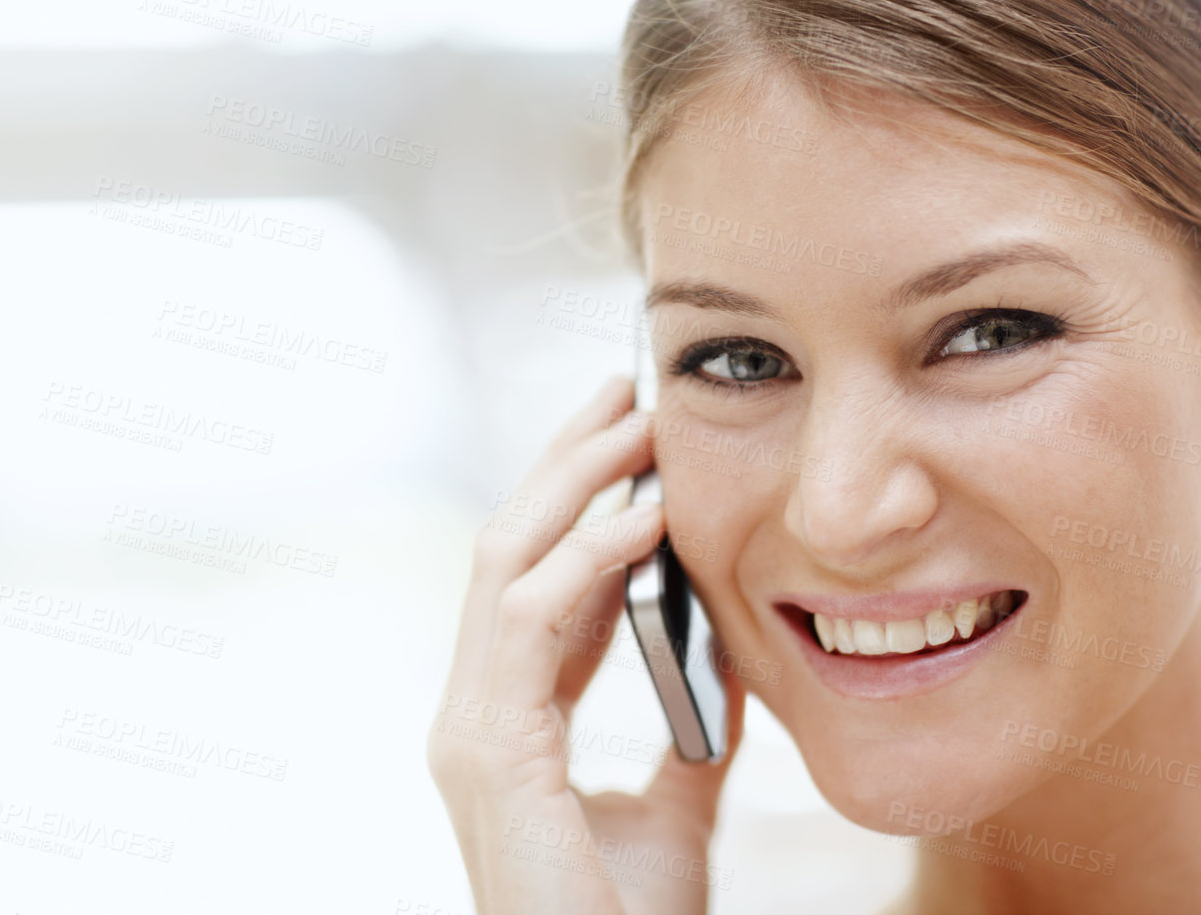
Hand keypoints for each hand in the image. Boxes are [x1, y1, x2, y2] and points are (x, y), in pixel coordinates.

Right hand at [427, 375, 745, 913]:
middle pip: (507, 546)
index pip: (533, 578)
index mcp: (509, 720)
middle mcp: (474, 710)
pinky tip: (645, 512)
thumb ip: (689, 738)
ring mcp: (470, 727)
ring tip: (637, 422)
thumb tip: (730, 671)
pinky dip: (584, 553)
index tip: (632, 440)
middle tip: (625, 391)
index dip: (578, 503)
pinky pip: (529, 616)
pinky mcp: (487, 747)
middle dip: (565, 462)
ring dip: (573, 482)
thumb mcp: (676, 809)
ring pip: (504, 559)